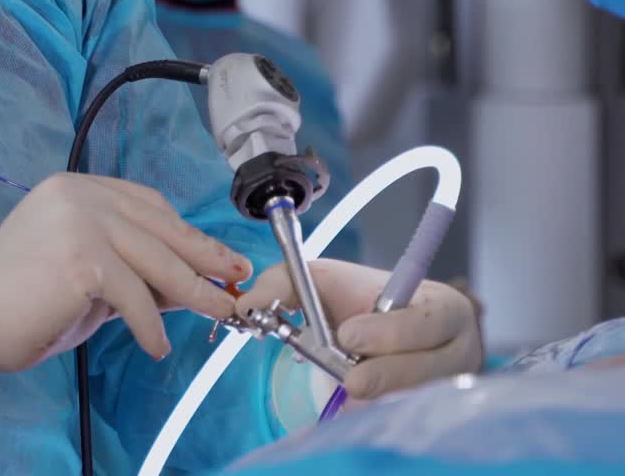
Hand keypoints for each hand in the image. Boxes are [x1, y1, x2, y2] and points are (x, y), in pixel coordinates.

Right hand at [0, 173, 251, 373]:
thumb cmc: (23, 298)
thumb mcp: (86, 274)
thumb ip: (129, 268)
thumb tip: (187, 282)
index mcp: (76, 187)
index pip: (145, 202)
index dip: (184, 229)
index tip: (213, 253)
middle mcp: (79, 194)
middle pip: (158, 225)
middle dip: (203, 255)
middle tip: (235, 277)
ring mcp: (81, 221)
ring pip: (156, 258)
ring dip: (194, 291)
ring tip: (219, 312)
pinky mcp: (82, 258)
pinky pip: (135, 294)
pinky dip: (150, 324)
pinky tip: (156, 345)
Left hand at [236, 259, 482, 398]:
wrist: (387, 331)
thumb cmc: (359, 302)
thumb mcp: (325, 281)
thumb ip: (285, 284)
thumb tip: (245, 308)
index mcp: (444, 308)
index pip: (429, 321)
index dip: (390, 331)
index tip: (348, 336)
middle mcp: (460, 352)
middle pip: (425, 370)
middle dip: (383, 374)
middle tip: (349, 379)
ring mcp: (455, 391)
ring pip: (416, 401)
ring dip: (381, 398)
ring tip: (351, 390)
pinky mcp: (441, 417)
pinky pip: (412, 423)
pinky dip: (382, 417)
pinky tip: (358, 413)